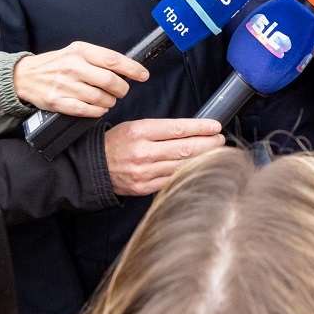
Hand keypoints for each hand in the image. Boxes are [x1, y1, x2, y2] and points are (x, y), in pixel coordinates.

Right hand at [13, 41, 147, 116]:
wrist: (25, 76)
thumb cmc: (56, 64)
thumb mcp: (76, 52)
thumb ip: (99, 58)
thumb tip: (127, 68)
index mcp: (80, 51)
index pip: (113, 60)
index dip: (132, 69)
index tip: (143, 75)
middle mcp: (73, 67)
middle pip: (110, 81)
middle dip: (122, 89)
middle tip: (122, 90)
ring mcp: (66, 85)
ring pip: (101, 98)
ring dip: (110, 101)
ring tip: (109, 99)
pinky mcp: (59, 102)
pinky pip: (88, 110)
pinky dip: (99, 111)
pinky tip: (99, 107)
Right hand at [104, 118, 224, 195]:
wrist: (93, 168)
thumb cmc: (116, 143)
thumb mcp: (134, 126)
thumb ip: (160, 129)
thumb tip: (190, 130)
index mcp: (140, 132)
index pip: (177, 129)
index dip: (200, 128)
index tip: (215, 126)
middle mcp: (143, 152)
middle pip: (184, 148)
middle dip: (207, 143)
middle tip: (220, 139)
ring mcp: (145, 172)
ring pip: (182, 165)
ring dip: (203, 158)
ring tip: (216, 152)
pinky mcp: (145, 188)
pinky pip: (173, 179)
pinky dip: (189, 172)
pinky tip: (199, 167)